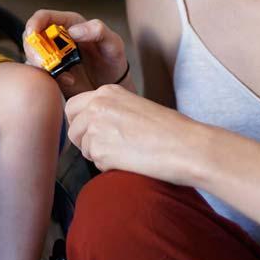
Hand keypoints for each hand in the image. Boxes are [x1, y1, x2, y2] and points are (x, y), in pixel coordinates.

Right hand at [23, 10, 127, 97]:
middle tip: (44, 62)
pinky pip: (39, 73)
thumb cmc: (112, 59)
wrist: (113, 83)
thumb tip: (72, 31)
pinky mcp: (51, 73)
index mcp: (68, 24)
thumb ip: (98, 31)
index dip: (34, 23)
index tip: (33, 33)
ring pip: (32, 56)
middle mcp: (56, 38)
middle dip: (33, 49)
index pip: (43, 17)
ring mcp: (52, 56)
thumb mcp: (113, 42)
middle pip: (31, 37)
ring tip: (62, 74)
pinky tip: (68, 81)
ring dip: (40, 64)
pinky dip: (48, 77)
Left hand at [65, 84, 202, 184]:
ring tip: (126, 154)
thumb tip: (94, 126)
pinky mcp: (100, 149)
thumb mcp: (135, 107)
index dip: (78, 123)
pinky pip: (95, 163)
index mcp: (106, 92)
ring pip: (83, 147)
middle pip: (73, 128)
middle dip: (83, 141)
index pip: (72, 106)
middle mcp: (97, 106)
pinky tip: (130, 161)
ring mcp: (96, 127)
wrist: (187, 146)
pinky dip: (108, 167)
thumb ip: (111, 111)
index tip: (88, 132)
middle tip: (104, 149)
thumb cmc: (171, 130)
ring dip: (98, 155)